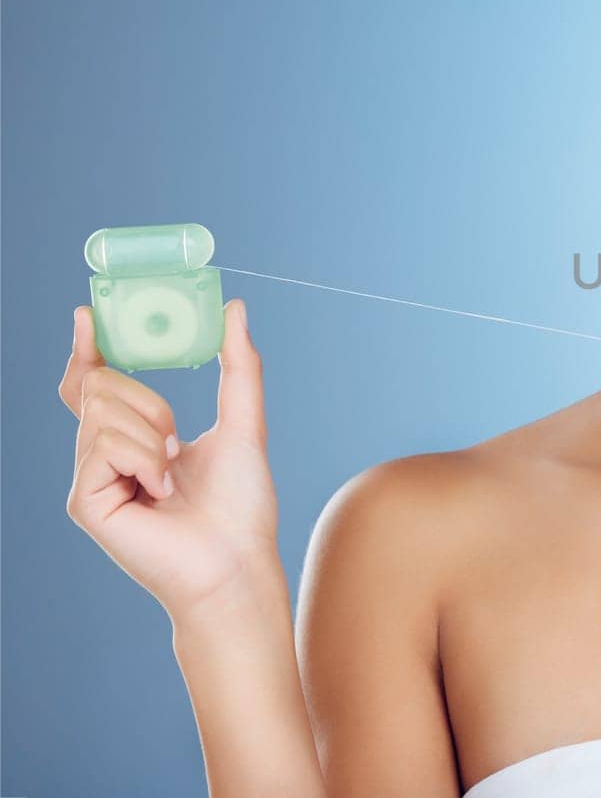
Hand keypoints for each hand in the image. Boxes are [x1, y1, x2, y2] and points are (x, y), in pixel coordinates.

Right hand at [61, 298, 283, 619]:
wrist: (237, 561)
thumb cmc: (241, 505)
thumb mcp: (243, 422)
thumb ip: (238, 365)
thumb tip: (234, 309)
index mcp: (135, 439)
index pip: (95, 384)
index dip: (86, 349)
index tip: (89, 315)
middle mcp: (105, 457)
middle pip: (98, 386)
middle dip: (147, 401)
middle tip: (176, 439)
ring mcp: (91, 479)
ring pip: (103, 410)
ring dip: (154, 435)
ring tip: (173, 477)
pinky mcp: (87, 501)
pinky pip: (106, 445)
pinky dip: (146, 460)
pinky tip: (161, 492)